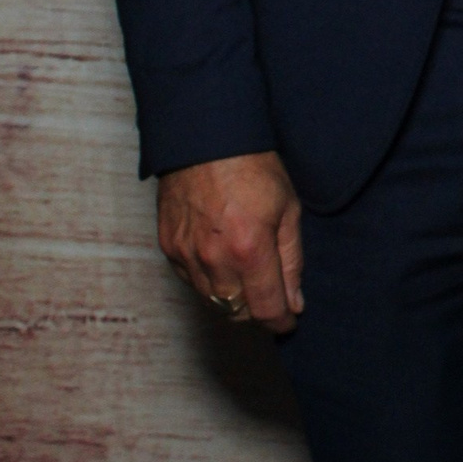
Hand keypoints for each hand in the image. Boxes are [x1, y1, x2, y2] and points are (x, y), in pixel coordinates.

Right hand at [158, 151, 303, 332]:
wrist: (206, 140)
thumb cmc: (253, 168)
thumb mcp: (288, 210)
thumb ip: (292, 261)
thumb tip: (294, 302)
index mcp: (249, 250)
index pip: (265, 310)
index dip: (281, 321)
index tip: (289, 320)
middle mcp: (214, 259)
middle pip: (237, 313)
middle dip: (258, 310)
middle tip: (271, 294)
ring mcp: (186, 255)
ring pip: (212, 302)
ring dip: (233, 298)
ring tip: (247, 274)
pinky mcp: (168, 248)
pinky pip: (191, 282)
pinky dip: (209, 282)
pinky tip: (222, 260)